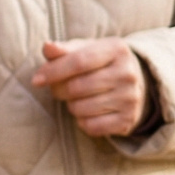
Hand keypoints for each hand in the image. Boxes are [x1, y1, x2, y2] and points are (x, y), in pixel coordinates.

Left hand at [32, 39, 152, 138]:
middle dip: (59, 90)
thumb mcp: (87, 50)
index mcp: (117, 49)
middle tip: (59, 88)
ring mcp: (130, 98)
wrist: (137, 84)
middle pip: (76, 87)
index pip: (79, 61)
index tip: (36, 80)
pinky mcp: (127, 119)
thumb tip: (48, 47)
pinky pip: (90, 126)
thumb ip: (65, 49)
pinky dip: (82, 121)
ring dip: (71, 106)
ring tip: (78, 98)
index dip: (53, 71)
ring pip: (80, 109)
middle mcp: (127, 73)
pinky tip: (89, 112)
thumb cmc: (101, 64)